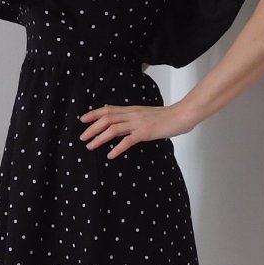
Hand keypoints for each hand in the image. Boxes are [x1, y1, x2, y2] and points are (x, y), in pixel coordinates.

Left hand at [78, 103, 192, 159]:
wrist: (181, 115)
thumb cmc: (166, 117)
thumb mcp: (146, 114)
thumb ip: (134, 117)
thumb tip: (123, 123)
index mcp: (132, 109)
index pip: (109, 109)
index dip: (94, 114)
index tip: (82, 119)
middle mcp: (132, 115)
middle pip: (107, 119)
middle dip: (92, 128)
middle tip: (82, 137)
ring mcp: (138, 123)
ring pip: (113, 129)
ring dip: (100, 138)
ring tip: (90, 146)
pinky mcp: (145, 133)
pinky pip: (128, 141)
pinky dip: (117, 148)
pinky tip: (110, 155)